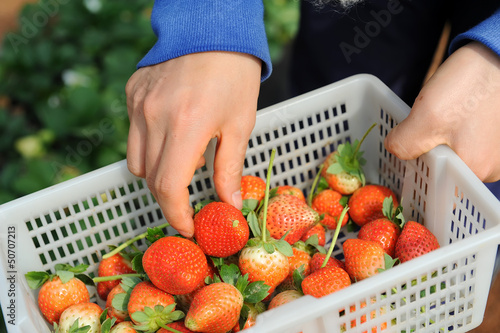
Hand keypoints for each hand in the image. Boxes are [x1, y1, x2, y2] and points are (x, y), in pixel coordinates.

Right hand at [126, 51, 261, 236]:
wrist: (211, 27)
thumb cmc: (234, 74)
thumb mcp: (240, 124)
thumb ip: (229, 168)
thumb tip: (229, 204)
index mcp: (187, 127)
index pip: (169, 188)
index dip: (177, 216)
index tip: (188, 227)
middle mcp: (155, 118)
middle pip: (152, 180)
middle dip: (171, 199)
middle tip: (191, 202)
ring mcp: (138, 105)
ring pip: (137, 162)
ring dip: (158, 174)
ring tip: (183, 164)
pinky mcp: (132, 95)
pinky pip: (134, 136)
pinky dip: (150, 147)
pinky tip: (171, 136)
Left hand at [385, 41, 499, 182]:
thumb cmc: (470, 85)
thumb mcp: (427, 117)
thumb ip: (405, 143)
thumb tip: (394, 151)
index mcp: (474, 170)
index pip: (435, 183)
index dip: (416, 168)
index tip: (406, 150)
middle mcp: (491, 169)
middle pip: (445, 169)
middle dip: (428, 152)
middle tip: (422, 126)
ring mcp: (499, 154)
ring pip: (456, 154)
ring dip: (442, 141)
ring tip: (440, 117)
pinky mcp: (498, 137)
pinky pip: (469, 142)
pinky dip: (456, 132)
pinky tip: (454, 114)